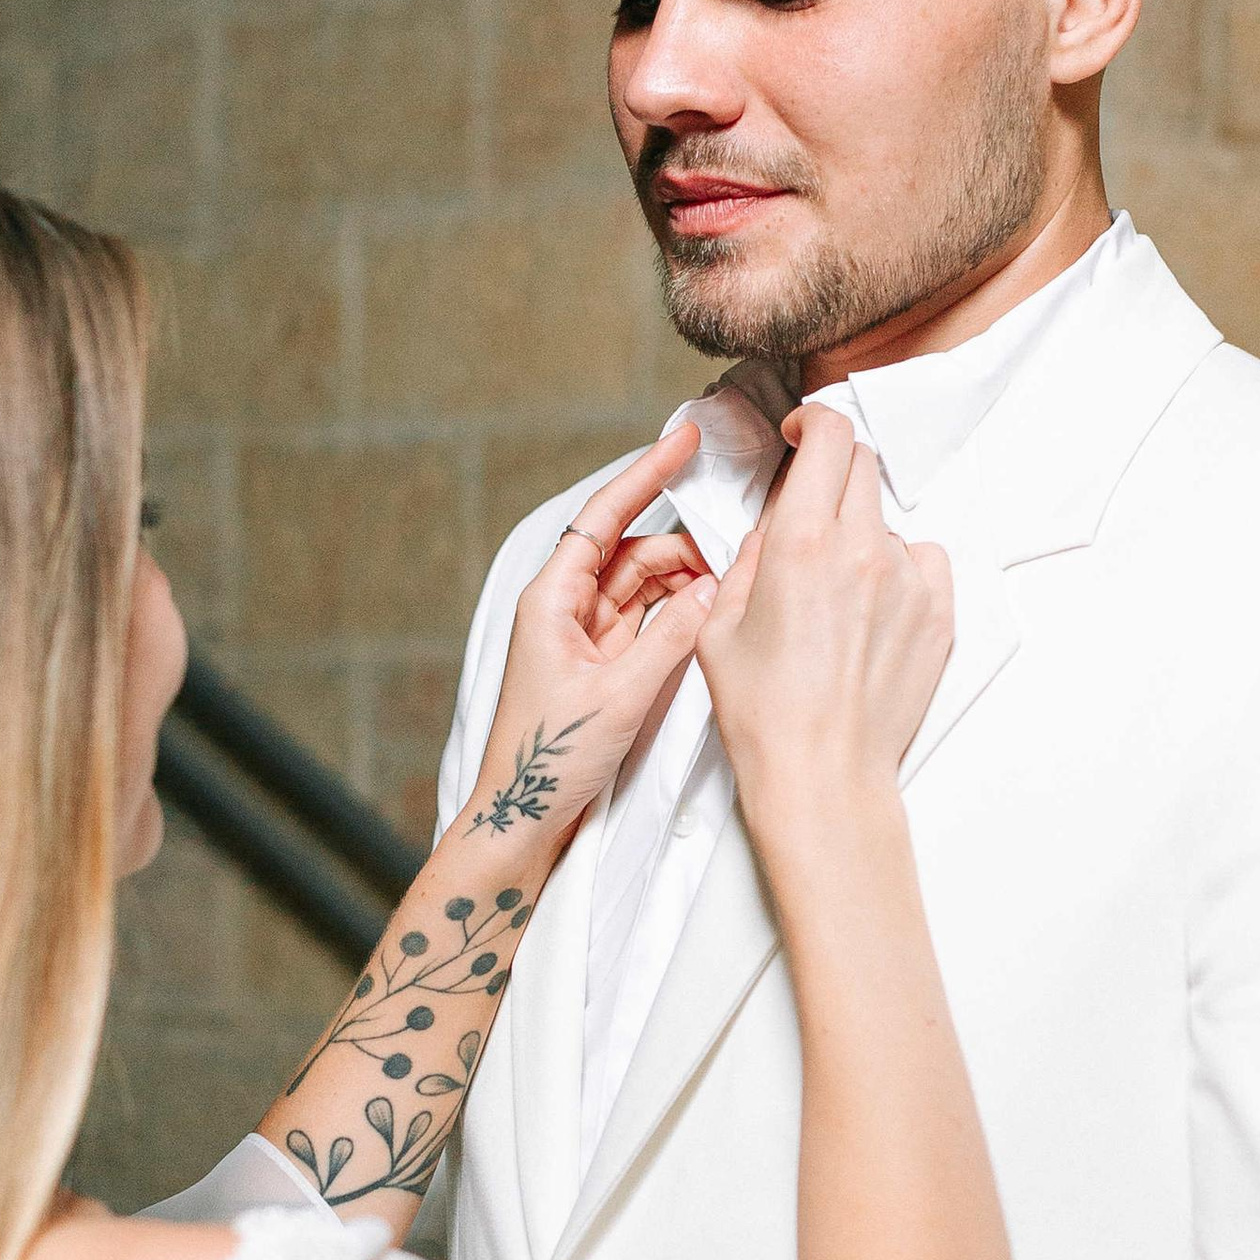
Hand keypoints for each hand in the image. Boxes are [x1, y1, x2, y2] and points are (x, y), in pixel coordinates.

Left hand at [459, 431, 715, 853]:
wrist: (522, 820)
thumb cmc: (549, 761)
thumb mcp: (619, 697)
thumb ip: (671, 639)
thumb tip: (714, 590)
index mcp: (551, 601)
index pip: (603, 518)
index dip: (644, 474)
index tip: (683, 439)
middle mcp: (565, 610)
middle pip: (632, 550)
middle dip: (684, 546)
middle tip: (736, 551)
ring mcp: (585, 638)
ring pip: (644, 586)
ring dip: (686, 583)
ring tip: (729, 592)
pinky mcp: (601, 666)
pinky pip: (647, 621)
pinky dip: (678, 615)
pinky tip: (709, 617)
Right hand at [697, 406, 951, 852]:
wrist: (822, 774)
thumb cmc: (764, 712)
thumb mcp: (721, 626)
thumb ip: (749, 559)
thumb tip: (772, 530)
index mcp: (803, 542)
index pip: (830, 437)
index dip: (814, 423)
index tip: (801, 436)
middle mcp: (864, 551)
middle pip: (861, 467)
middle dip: (832, 477)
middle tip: (809, 518)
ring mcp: (910, 582)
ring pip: (886, 523)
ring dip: (860, 537)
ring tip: (834, 599)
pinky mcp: (939, 615)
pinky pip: (923, 562)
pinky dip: (898, 572)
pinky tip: (871, 615)